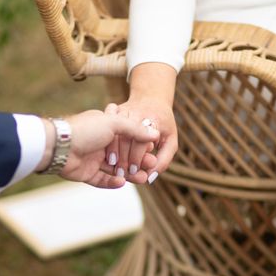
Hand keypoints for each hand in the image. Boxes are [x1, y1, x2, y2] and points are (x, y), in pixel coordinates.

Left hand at [37, 110, 158, 188]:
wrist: (59, 145)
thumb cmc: (85, 129)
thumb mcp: (114, 123)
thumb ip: (135, 129)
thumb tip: (155, 133)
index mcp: (106, 129)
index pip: (128, 139)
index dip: (140, 146)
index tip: (154, 151)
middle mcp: (100, 144)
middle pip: (124, 156)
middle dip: (138, 162)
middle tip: (151, 167)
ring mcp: (93, 159)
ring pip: (115, 169)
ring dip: (129, 174)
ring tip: (143, 178)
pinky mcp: (86, 173)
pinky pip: (103, 179)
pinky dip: (112, 181)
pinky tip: (122, 182)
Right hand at [105, 63, 177, 183]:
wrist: (152, 98)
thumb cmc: (163, 124)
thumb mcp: (171, 141)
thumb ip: (164, 160)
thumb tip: (150, 177)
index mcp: (153, 120)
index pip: (141, 141)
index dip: (136, 158)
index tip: (133, 171)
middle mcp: (137, 113)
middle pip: (125, 138)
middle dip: (122, 157)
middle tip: (121, 172)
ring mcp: (123, 109)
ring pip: (113, 132)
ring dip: (111, 150)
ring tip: (111, 165)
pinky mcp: (113, 109)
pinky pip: (106, 126)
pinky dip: (105, 139)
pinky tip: (105, 152)